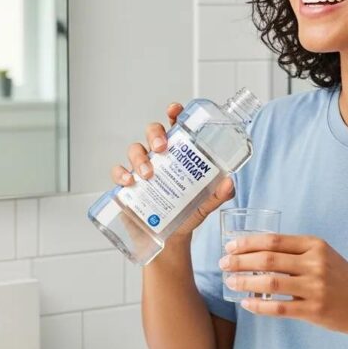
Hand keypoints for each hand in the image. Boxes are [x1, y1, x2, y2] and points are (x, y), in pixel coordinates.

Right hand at [110, 102, 234, 238]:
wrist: (170, 239)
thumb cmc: (188, 213)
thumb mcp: (206, 204)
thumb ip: (219, 194)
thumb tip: (229, 183)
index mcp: (180, 153)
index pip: (176, 126)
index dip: (174, 113)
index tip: (174, 109)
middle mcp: (160, 156)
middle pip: (153, 132)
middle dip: (155, 135)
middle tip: (162, 148)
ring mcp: (141, 169)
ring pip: (135, 149)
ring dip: (139, 157)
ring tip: (149, 174)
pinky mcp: (127, 185)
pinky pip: (118, 171)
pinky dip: (121, 174)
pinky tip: (130, 182)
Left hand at [219, 233, 347, 337]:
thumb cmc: (340, 278)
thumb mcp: (323, 255)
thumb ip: (296, 251)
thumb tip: (256, 249)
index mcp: (315, 245)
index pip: (274, 240)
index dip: (248, 243)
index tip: (230, 246)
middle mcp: (315, 263)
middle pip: (268, 259)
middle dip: (240, 261)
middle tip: (223, 264)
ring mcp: (315, 287)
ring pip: (271, 282)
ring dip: (246, 282)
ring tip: (231, 282)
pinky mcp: (314, 310)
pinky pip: (279, 308)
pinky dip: (259, 306)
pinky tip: (246, 303)